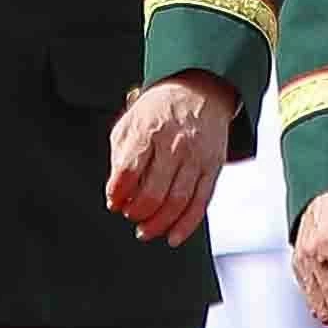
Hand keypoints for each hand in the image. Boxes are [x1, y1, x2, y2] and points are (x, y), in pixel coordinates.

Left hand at [102, 74, 230, 245]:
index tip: (114, 203)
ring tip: (145, 230)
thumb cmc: (160, 110)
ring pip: (177, 203)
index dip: (118, 193)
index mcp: (149, 130)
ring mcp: (197, 157)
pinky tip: (173, 236)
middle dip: (137, 212)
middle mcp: (175, 144)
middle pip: (153, 192)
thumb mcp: (131, 122)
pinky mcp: (213, 168)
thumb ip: (120, 157)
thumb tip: (115, 194)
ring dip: (158, 224)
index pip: (128, 171)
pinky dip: (186, 226)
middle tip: (130, 215)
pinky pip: (201, 204)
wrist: (200, 90)